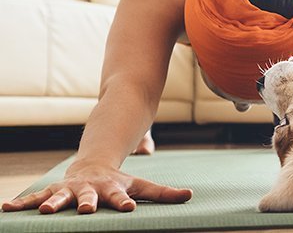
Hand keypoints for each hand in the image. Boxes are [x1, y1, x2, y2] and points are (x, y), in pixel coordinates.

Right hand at [1, 159, 191, 213]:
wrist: (94, 165)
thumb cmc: (120, 183)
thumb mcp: (142, 186)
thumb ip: (164, 193)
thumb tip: (190, 195)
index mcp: (112, 189)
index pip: (121, 197)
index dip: (124, 202)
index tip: (127, 209)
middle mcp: (89, 189)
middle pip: (88, 197)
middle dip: (86, 204)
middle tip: (85, 210)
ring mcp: (70, 190)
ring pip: (59, 197)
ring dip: (51, 203)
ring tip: (42, 210)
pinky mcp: (53, 192)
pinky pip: (34, 197)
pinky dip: (21, 202)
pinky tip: (5, 208)